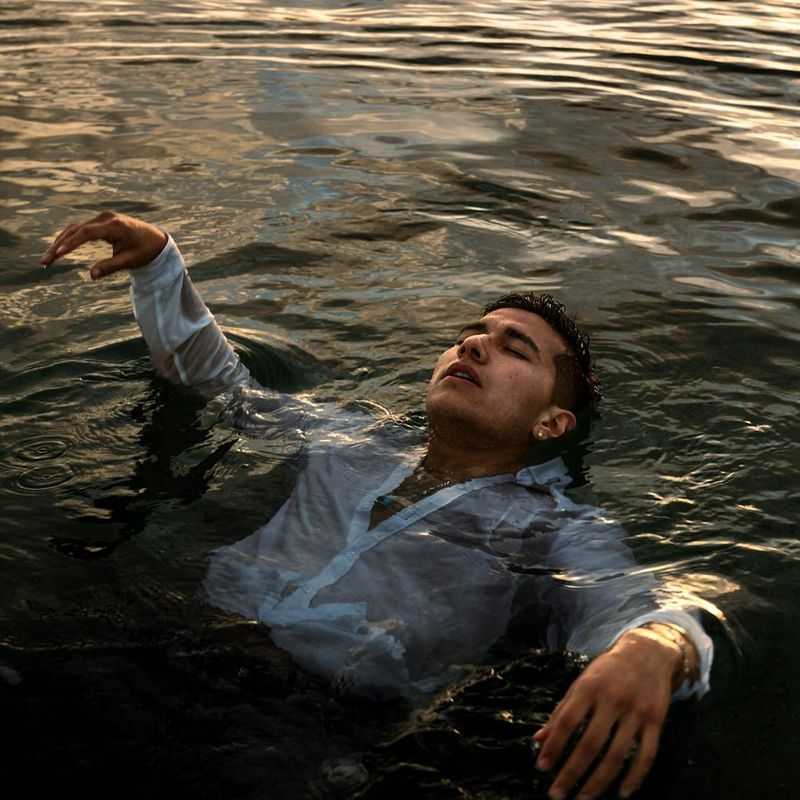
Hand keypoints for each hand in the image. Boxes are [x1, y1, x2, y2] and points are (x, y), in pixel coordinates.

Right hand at [40, 211, 168, 278]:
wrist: (157, 240)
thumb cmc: (146, 251)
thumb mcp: (130, 261)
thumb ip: (111, 267)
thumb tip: (91, 276)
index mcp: (114, 226)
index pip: (86, 233)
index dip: (71, 243)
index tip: (58, 253)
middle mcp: (106, 218)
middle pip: (76, 230)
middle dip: (59, 246)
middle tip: (45, 262)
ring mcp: (102, 219)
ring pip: (75, 229)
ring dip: (60, 243)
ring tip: (48, 260)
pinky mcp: (100, 222)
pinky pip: (80, 230)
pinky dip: (69, 239)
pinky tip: (59, 251)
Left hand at [533, 627, 688, 798]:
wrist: (647, 652)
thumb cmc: (608, 670)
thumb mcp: (581, 683)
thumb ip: (561, 711)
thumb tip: (538, 740)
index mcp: (589, 688)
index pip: (566, 722)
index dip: (553, 747)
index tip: (542, 768)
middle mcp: (612, 699)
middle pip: (590, 744)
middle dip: (572, 772)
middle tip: (558, 795)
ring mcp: (635, 711)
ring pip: (616, 755)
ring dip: (599, 782)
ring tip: (583, 798)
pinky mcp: (656, 721)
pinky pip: (646, 755)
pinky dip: (635, 778)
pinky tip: (622, 793)